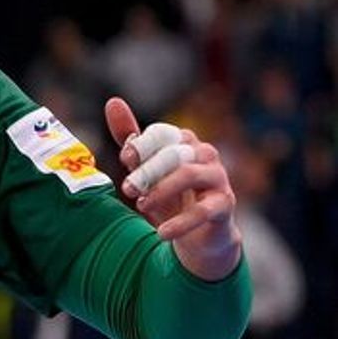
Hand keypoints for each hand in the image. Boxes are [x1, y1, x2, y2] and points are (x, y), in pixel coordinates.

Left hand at [104, 97, 242, 280]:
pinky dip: (180, 223)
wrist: (196, 235)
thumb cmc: (169, 196)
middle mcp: (205, 154)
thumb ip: (131, 142)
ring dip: (160, 191)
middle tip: (127, 189)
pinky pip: (204, 210)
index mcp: (185, 141)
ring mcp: (218, 179)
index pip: (162, 133)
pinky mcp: (225, 206)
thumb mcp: (146, 170)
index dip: (141, 145)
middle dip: (146, 171)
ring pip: (188, 175)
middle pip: (173, 154)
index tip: (126, 159)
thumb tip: (113, 102)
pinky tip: (161, 233)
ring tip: (141, 206)